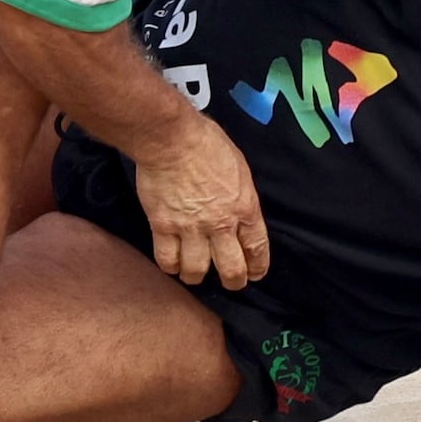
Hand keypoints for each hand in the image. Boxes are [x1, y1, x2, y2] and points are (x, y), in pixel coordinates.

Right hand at [125, 110, 269, 289]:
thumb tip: (236, 207)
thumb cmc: (206, 142)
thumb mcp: (238, 167)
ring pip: (197, 270)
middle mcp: (220, 224)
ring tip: (193, 272)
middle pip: (231, 269)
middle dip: (233, 281)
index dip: (257, 266)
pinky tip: (171, 263)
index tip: (254, 273)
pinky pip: (167, 259)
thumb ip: (240, 195)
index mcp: (244, 207)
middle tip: (230, 282)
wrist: (171, 138)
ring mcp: (191, 228)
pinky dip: (170, 265)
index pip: (257, 248)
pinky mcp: (163, 226)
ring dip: (197, 275)